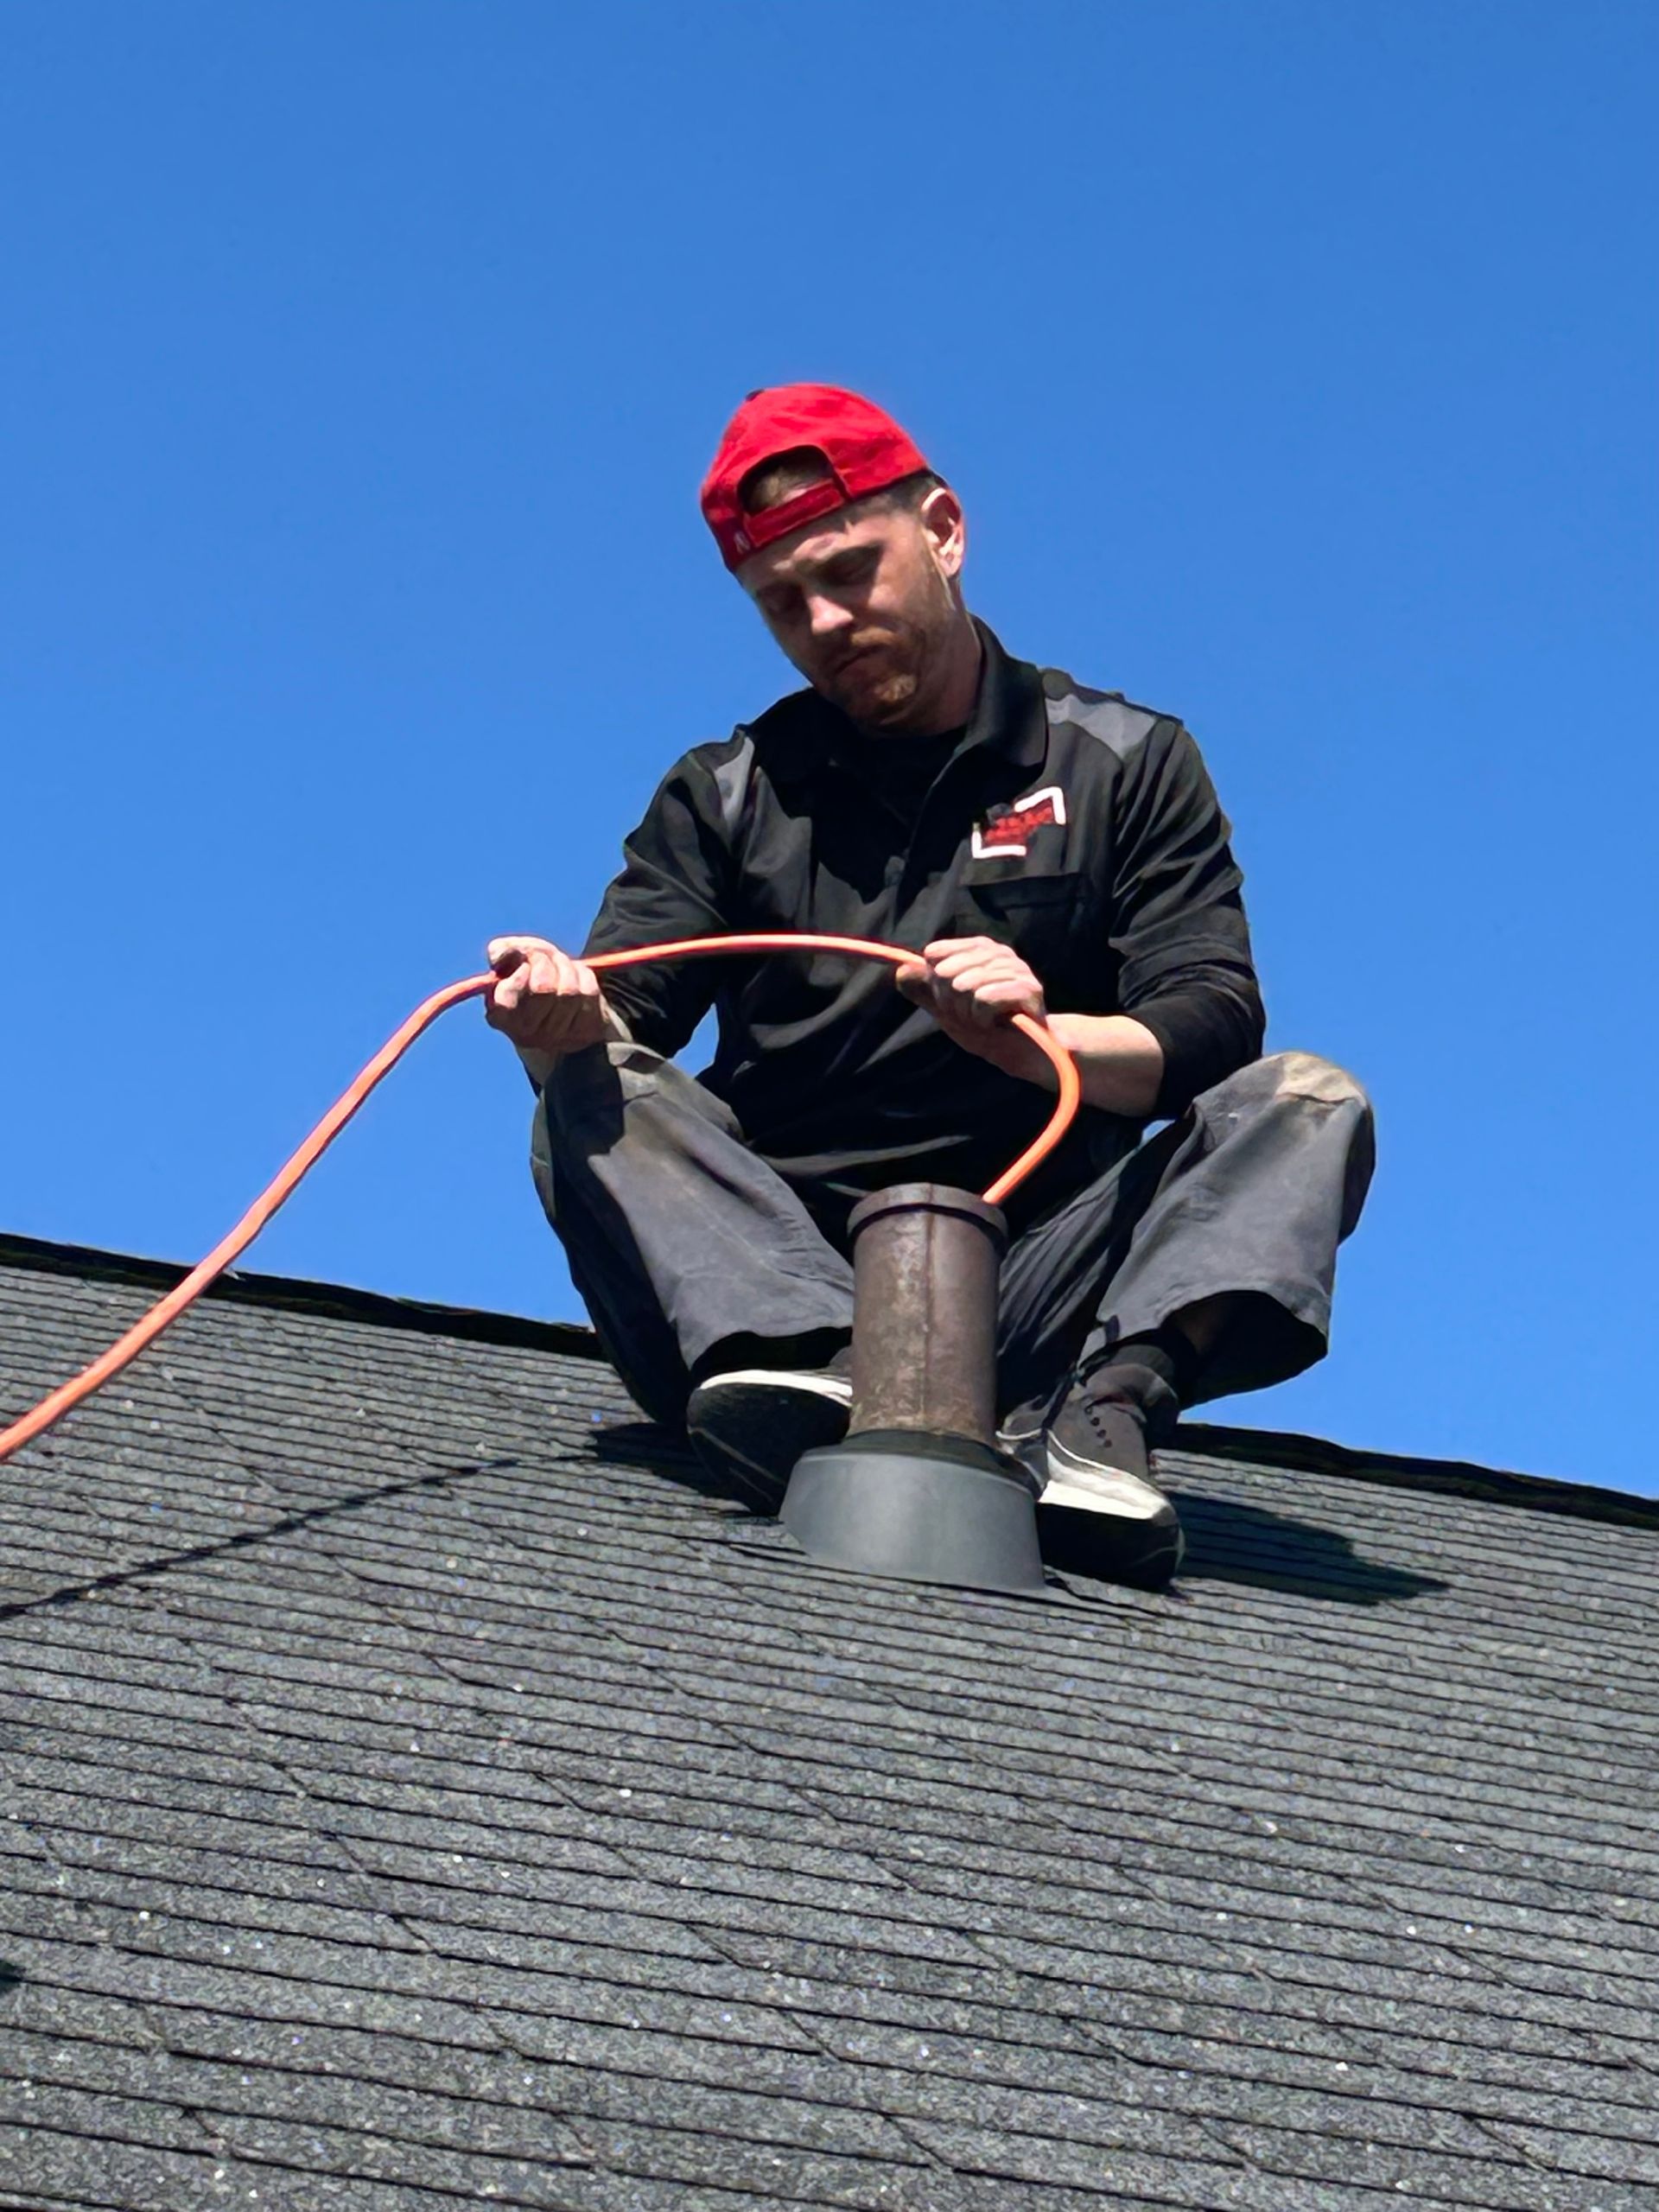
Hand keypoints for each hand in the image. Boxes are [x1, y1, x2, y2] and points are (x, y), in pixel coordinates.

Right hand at [483, 935, 610, 1058]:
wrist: (564, 1002)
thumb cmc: (533, 977)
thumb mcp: (514, 959)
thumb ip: (501, 951)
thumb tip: (497, 956)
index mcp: (502, 1018)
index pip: (506, 1000)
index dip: (518, 977)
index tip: (523, 966)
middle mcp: (529, 1035)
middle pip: (543, 989)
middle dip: (545, 962)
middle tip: (544, 957)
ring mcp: (559, 1036)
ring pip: (568, 990)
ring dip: (565, 966)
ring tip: (560, 965)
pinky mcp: (586, 1031)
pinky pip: (588, 992)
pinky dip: (583, 975)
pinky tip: (576, 978)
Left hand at [894, 935, 1052, 1079]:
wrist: (1022, 1053)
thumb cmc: (986, 1028)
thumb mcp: (947, 1009)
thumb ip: (924, 990)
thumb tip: (900, 971)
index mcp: (979, 949)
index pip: (934, 955)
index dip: (935, 984)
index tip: (951, 1000)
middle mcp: (999, 952)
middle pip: (945, 971)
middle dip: (951, 1003)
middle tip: (970, 1015)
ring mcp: (1017, 968)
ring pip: (964, 985)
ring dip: (968, 1014)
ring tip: (984, 1021)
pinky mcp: (1028, 988)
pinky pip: (984, 999)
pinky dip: (983, 1019)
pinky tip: (996, 1024)